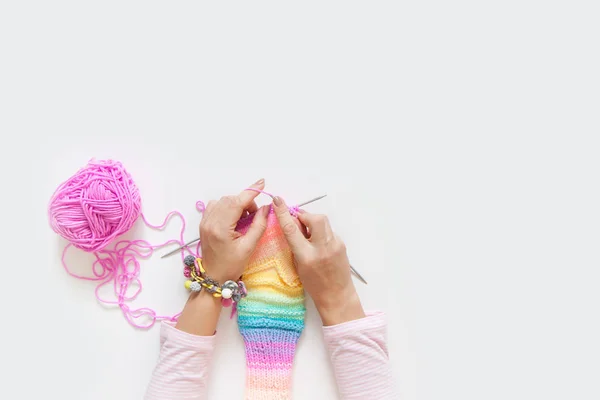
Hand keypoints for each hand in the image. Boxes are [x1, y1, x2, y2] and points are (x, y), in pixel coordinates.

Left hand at [199, 179, 269, 281]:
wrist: (214, 277)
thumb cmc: (232, 265)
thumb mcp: (249, 247)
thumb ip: (259, 225)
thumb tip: (266, 208)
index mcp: (221, 228)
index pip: (237, 202)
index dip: (251, 192)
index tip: (262, 183)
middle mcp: (210, 222)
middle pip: (230, 200)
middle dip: (245, 202)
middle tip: (255, 215)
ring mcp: (205, 222)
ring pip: (223, 201)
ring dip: (236, 204)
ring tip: (245, 218)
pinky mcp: (204, 223)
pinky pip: (216, 206)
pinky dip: (227, 207)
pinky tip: (234, 218)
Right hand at [273, 196, 364, 325]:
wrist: (337, 295)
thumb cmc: (313, 284)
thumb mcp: (298, 265)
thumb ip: (295, 244)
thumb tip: (293, 224)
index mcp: (307, 257)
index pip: (292, 230)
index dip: (284, 213)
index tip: (277, 200)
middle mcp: (323, 249)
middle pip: (315, 218)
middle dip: (305, 216)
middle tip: (298, 222)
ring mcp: (335, 245)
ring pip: (323, 222)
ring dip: (312, 222)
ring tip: (307, 234)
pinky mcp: (342, 244)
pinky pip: (328, 230)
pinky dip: (320, 232)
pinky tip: (317, 243)